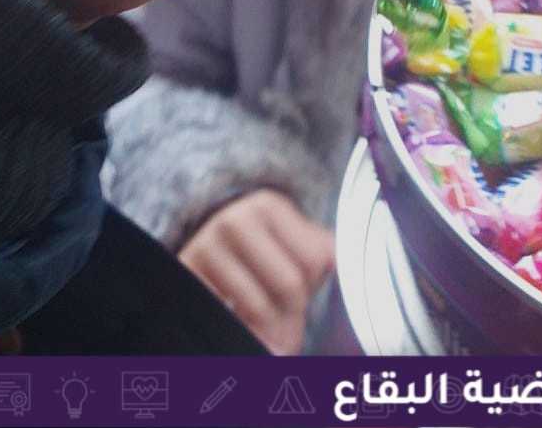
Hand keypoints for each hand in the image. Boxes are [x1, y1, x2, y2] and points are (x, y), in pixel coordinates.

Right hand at [178, 189, 334, 354]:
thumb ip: (324, 251)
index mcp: (268, 206)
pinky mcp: (187, 276)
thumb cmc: (261, 250)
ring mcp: (206, 247)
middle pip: (290, 284)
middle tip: (292, 326)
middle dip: (295, 311)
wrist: (204, 248)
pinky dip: (244, 335)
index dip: (316, 283)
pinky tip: (247, 332)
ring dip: (273, 331)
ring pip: (260, 307)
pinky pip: (228, 320)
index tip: (308, 289)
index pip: (315, 259)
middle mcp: (234, 220)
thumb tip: (354, 273)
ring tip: (275, 335)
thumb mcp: (291, 239)